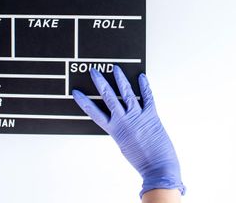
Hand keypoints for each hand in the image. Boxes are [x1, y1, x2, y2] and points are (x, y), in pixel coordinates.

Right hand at [72, 66, 185, 196]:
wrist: (158, 168)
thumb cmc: (142, 160)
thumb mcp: (124, 144)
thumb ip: (120, 129)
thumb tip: (119, 118)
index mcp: (115, 130)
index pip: (94, 112)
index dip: (84, 101)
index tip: (77, 92)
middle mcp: (124, 120)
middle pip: (108, 96)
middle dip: (100, 82)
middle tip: (94, 71)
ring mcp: (138, 116)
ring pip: (127, 92)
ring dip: (120, 79)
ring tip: (115, 68)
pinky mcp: (151, 115)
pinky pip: (148, 97)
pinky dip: (145, 86)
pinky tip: (141, 77)